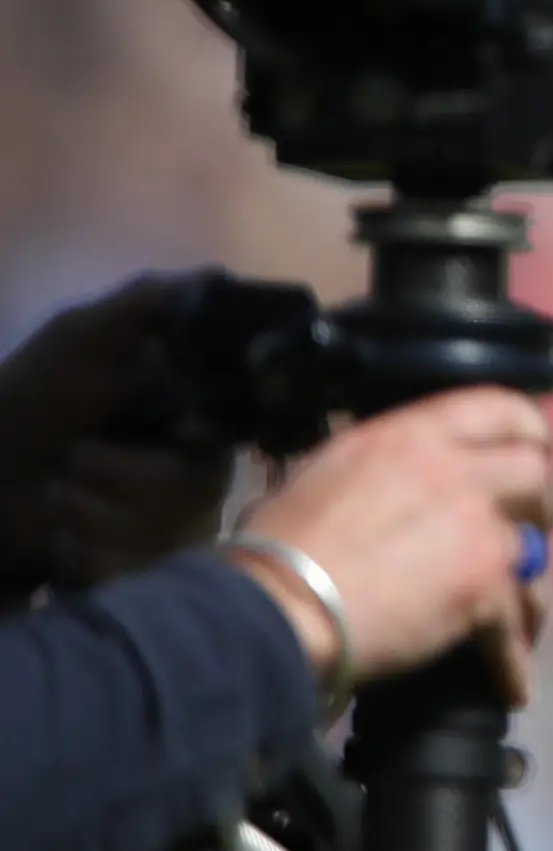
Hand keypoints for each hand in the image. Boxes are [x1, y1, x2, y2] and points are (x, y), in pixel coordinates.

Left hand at [0, 272, 233, 589]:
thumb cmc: (25, 404)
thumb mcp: (79, 340)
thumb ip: (145, 306)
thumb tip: (216, 277)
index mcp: (190, 417)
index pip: (230, 440)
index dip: (180, 448)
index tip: (145, 438)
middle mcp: (192, 473)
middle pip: (200, 492)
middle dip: (125, 481)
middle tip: (77, 461)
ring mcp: (166, 527)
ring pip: (166, 536)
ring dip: (93, 515)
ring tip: (58, 500)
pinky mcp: (136, 571)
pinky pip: (137, 573)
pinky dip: (85, 555)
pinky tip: (59, 539)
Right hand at [233, 387, 552, 707]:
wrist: (273, 609)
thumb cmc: (276, 548)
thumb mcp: (320, 474)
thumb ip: (372, 465)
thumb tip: (384, 471)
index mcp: (410, 435)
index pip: (501, 406)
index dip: (528, 432)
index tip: (529, 457)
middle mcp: (453, 469)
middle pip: (534, 472)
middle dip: (536, 505)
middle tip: (519, 533)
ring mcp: (474, 525)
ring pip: (537, 549)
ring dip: (531, 583)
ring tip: (518, 609)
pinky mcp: (482, 584)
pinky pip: (518, 619)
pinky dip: (514, 658)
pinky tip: (511, 683)